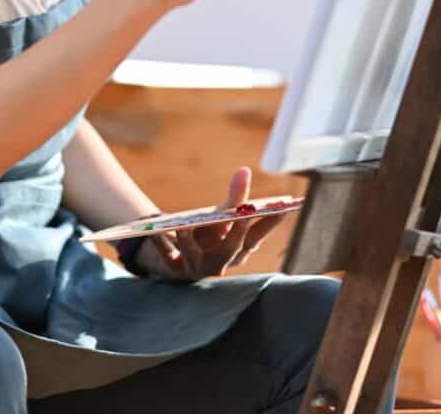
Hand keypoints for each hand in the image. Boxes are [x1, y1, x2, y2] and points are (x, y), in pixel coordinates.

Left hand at [133, 167, 285, 281]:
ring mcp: (199, 268)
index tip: (287, 205)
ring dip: (189, 240)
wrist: (175, 258)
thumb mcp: (221, 215)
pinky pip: (166, 257)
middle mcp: (223, 262)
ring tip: (184, 224)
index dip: (273, 221)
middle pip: (233, 246)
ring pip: (196, 254)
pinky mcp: (174, 270)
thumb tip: (244, 170)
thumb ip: (234, 198)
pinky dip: (160, 244)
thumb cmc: (206, 234)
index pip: (259, 234)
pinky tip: (153, 231)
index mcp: (239, 249)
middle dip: (238, 229)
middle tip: (242, 213)